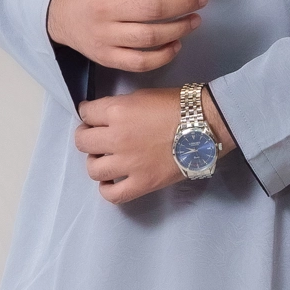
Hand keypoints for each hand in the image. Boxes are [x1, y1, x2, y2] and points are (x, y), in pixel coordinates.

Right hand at [47, 0, 206, 71]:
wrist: (64, 13)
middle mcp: (103, 8)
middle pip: (152, 9)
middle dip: (184, 3)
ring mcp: (104, 36)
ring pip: (149, 37)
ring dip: (180, 29)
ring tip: (195, 20)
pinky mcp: (106, 57)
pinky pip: (140, 62)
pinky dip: (163, 56)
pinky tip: (177, 44)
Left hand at [75, 86, 235, 203]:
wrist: (206, 125)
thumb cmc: (178, 105)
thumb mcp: (143, 95)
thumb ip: (120, 107)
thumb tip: (106, 117)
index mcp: (117, 111)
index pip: (85, 113)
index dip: (88, 114)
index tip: (94, 117)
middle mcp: (116, 138)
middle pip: (83, 141)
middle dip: (87, 136)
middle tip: (98, 137)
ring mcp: (128, 164)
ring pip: (92, 168)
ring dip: (96, 162)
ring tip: (107, 159)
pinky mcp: (141, 183)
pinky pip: (112, 194)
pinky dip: (107, 188)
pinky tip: (112, 181)